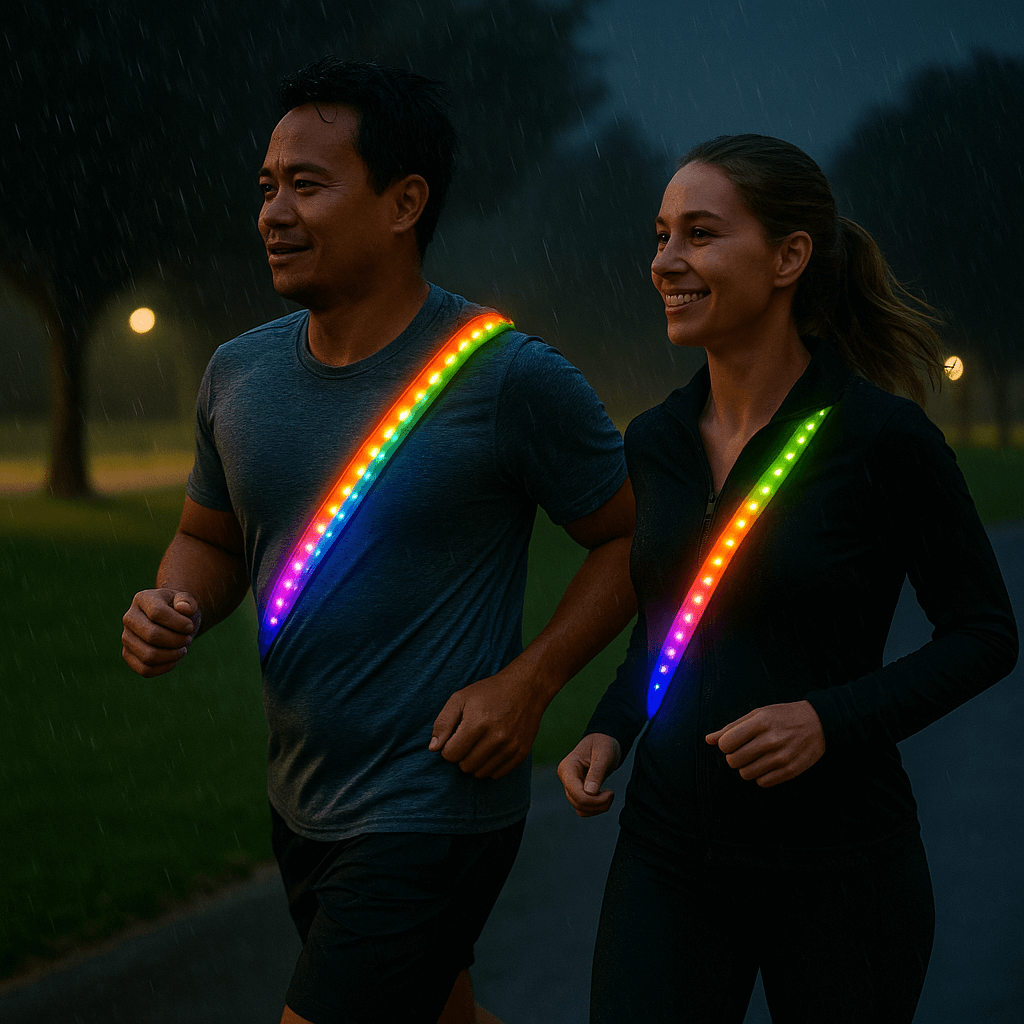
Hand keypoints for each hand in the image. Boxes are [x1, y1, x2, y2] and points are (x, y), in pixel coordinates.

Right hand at [121, 589, 200, 677]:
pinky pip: (145, 669)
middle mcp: (129, 618)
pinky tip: (175, 659)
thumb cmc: (180, 610)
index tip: (190, 627)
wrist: (173, 621)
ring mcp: (126, 638)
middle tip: (188, 640)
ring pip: (148, 656)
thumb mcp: (186, 600)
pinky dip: (165, 667)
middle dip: (177, 640)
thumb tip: (185, 609)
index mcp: (142, 599)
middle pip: (152, 636)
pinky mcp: (128, 655)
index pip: (157, 613)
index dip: (178, 623)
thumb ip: (188, 601)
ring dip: (172, 656)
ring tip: (183, 649)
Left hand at [429, 665, 547, 779]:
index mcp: (478, 723)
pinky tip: (492, 750)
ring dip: (475, 762)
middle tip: (468, 739)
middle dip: (461, 755)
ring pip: (480, 773)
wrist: (526, 688)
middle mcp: (496, 738)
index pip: (451, 754)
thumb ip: (443, 723)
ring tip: (480, 744)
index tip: (456, 736)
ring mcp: (510, 747)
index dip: (448, 747)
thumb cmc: (488, 692)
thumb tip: (434, 748)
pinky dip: (490, 766)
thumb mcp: (461, 698)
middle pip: (465, 766)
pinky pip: (497, 774)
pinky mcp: (521, 753)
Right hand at [557, 733, 621, 816]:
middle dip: (598, 804)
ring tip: (609, 795)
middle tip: (612, 793)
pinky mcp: (577, 791)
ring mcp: (570, 786)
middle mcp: (566, 778)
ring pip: (580, 809)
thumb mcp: (604, 756)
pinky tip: (604, 797)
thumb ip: (596, 773)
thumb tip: (590, 793)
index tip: (611, 792)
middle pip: (578, 803)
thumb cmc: (604, 745)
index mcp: (568, 768)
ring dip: (597, 808)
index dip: (595, 800)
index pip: (577, 794)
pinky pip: (583, 808)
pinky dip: (595, 808)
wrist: (604, 742)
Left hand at [705, 700, 824, 787]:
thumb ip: (732, 727)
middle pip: (733, 761)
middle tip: (744, 751)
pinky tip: (767, 765)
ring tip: (756, 758)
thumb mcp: (757, 714)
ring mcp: (781, 757)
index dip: (725, 745)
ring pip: (746, 774)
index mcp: (760, 722)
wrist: (819, 723)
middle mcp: (771, 740)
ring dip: (747, 768)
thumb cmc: (783, 716)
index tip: (733, 742)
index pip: (726, 744)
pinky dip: (761, 776)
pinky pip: (762, 783)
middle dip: (734, 757)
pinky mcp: (790, 771)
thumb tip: (708, 740)